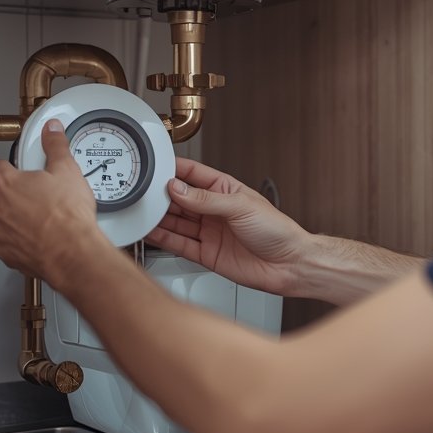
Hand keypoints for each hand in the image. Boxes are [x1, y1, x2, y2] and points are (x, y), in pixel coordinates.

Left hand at [0, 118, 106, 281]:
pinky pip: (11, 243)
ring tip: (44, 220)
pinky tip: (41, 238)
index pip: (0, 166)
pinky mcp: (7, 254)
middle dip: (18, 196)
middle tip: (42, 198)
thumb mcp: (67, 170)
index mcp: (7, 183)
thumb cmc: (67, 217)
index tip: (26, 171)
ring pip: (5, 220)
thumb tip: (52, 130)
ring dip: (18, 219)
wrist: (72, 253)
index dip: (15, 168)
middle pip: (2, 195)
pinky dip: (22, 241)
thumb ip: (55, 146)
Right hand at [144, 158, 313, 296]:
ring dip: (160, 217)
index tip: (153, 167)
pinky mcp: (206, 254)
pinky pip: (180, 244)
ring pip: (177, 222)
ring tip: (143, 212)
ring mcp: (209, 232)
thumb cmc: (277, 230)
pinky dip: (164, 238)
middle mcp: (214, 210)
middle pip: (180, 200)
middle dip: (161, 196)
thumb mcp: (240, 206)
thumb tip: (178, 188)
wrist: (289, 265)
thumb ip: (205, 199)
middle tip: (143, 193)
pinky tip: (152, 232)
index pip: (192, 175)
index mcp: (224, 190)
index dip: (172, 170)